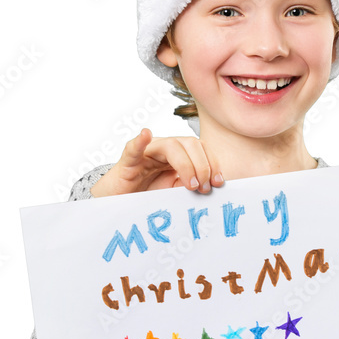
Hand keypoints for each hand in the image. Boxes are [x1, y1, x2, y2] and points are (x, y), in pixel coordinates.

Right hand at [90, 128, 223, 196]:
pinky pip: (134, 148)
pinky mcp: (128, 162)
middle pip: (190, 143)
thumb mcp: (175, 192)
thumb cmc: (147, 196)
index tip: (219, 183)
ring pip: (171, 145)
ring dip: (186, 164)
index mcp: (178, 155)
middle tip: (204, 188)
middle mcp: (164, 150)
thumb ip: (191, 186)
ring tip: (190, 185)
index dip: (213, 164)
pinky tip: (146, 134)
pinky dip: (140, 141)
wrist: (119, 204)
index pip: (201, 149)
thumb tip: (213, 187)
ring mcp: (146, 153)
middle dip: (203, 166)